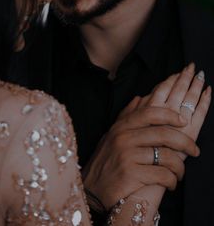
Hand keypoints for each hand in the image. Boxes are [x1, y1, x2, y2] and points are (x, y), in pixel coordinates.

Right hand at [83, 66, 201, 209]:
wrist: (90, 188)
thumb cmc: (105, 160)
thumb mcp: (112, 134)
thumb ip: (126, 115)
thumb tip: (140, 97)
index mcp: (121, 127)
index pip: (150, 113)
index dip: (170, 115)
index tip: (184, 121)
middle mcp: (124, 138)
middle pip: (164, 134)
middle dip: (185, 142)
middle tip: (194, 150)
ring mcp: (127, 156)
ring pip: (166, 156)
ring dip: (180, 167)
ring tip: (179, 172)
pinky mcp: (131, 175)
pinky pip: (162, 175)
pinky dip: (172, 180)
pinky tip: (170, 183)